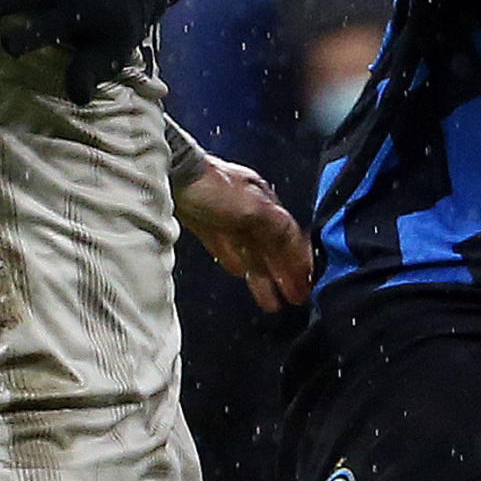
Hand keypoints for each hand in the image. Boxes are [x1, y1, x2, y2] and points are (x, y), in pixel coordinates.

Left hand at [174, 156, 312, 312]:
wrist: (172, 176)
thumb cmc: (215, 190)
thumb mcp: (253, 207)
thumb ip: (276, 228)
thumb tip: (297, 246)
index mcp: (266, 203)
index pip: (291, 237)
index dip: (300, 262)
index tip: (308, 285)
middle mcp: (251, 211)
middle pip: (273, 248)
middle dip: (286, 275)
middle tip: (297, 301)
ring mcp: (229, 220)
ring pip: (253, 253)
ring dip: (265, 277)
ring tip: (273, 304)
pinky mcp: (209, 227)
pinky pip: (231, 251)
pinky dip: (241, 266)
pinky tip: (243, 277)